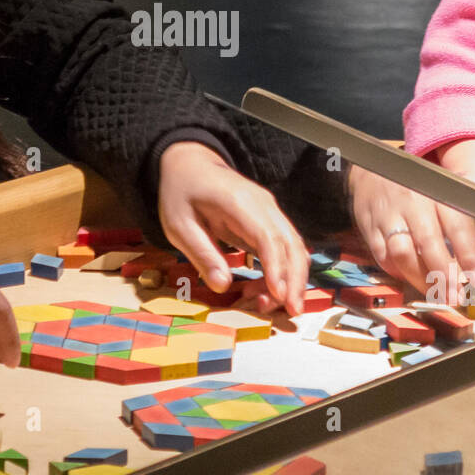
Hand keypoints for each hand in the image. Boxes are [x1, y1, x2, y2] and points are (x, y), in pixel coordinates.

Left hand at [156, 141, 308, 315]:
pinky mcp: (269, 220)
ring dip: (291, 278)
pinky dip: (283, 271)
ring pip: (294, 246)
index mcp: (238, 202)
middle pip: (291, 242)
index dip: (277, 267)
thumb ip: (202, 254)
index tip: (279, 294)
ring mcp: (270, 211)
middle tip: (291, 311)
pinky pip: (285, 247)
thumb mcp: (179, 225)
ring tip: (271, 306)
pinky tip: (268, 291)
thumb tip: (222, 286)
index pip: (268, 235)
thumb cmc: (182, 193)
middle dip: (295, 279)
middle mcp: (263, 204)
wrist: (191, 164)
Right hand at [348, 139, 474, 303]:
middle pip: (429, 242)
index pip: (457, 224)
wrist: (371, 171)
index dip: (469, 254)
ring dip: (418, 278)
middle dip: (443, 275)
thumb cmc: (416, 188)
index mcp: (437, 192)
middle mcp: (412, 202)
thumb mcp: (441, 191)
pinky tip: (408, 278)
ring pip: (402, 252)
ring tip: (434, 295)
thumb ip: (461, 218)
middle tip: (455, 298)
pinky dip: (395, 271)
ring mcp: (388, 214)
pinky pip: (381, 255)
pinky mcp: (369, 227)